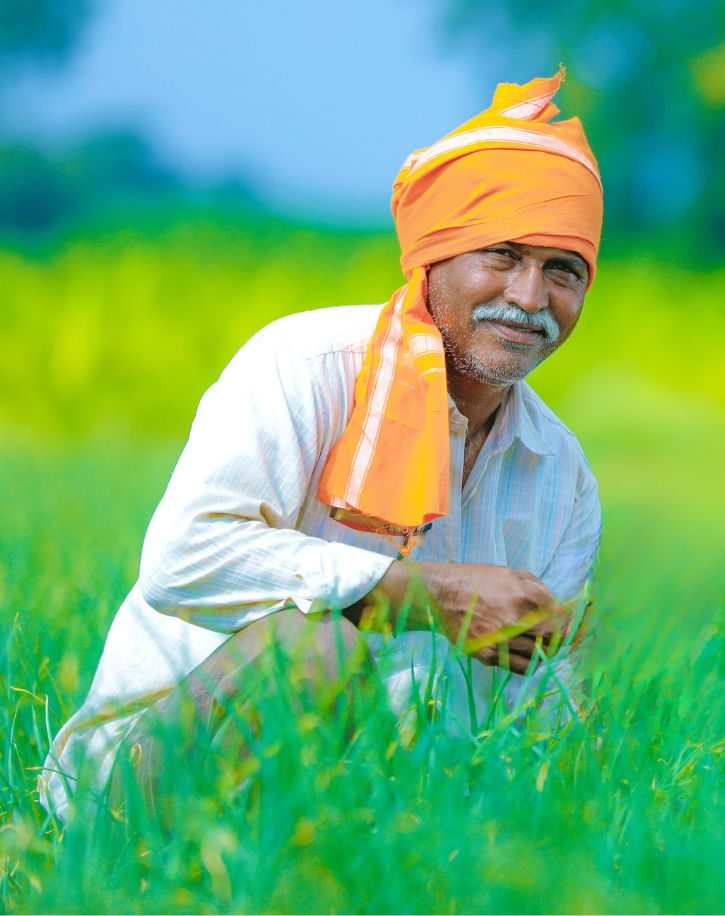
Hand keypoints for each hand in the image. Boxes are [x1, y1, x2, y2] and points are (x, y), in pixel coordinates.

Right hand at [369, 561, 567, 673]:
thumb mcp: (511, 572)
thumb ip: (539, 588)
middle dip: (563, 637)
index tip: (579, 624)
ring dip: (546, 650)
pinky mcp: (488, 656)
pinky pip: (520, 667)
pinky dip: (530, 663)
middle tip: (564, 636)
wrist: (441, 594)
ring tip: (544, 644)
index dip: (574, 622)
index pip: (561, 617)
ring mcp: (501, 640)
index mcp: (524, 595)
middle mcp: (515, 619)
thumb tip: (561, 607)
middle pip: (554, 639)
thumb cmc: (478, 579)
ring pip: (539, 656)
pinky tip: (529, 654)